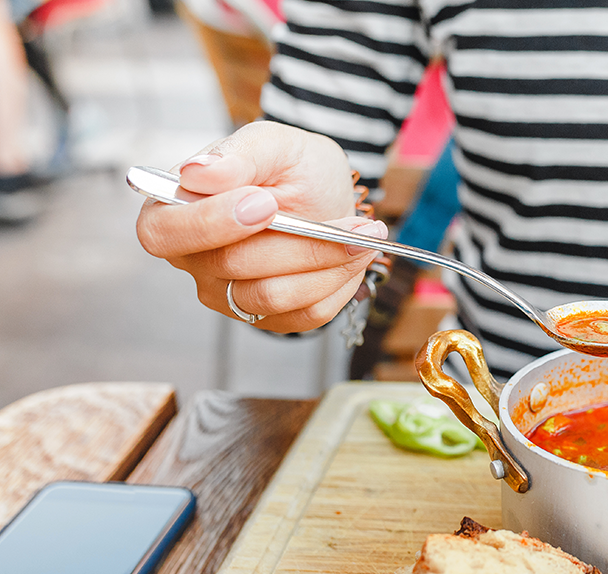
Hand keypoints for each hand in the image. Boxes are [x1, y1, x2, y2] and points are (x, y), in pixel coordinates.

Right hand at [135, 121, 386, 332]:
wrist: (329, 194)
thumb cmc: (293, 166)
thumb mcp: (274, 143)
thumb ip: (239, 155)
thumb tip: (198, 173)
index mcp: (173, 211)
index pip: (162, 233)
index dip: (211, 222)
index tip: (266, 202)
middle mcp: (194, 261)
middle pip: (232, 266)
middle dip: (298, 242)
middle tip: (353, 221)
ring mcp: (228, 295)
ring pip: (273, 296)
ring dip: (328, 263)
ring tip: (365, 233)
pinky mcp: (268, 318)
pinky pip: (305, 315)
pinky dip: (338, 283)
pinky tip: (354, 255)